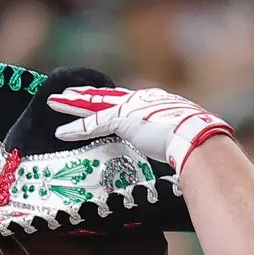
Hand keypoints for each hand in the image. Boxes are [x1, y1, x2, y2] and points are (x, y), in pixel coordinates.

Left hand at [48, 86, 232, 172]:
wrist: (197, 137)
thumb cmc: (198, 142)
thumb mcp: (184, 140)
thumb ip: (176, 145)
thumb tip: (182, 162)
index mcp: (157, 103)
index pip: (128, 99)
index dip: (112, 99)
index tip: (102, 99)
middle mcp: (142, 100)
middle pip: (108, 95)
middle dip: (88, 94)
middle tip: (70, 93)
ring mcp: (131, 109)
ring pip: (95, 103)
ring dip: (73, 104)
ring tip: (54, 101)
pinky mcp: (122, 120)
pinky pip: (93, 124)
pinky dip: (75, 129)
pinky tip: (60, 132)